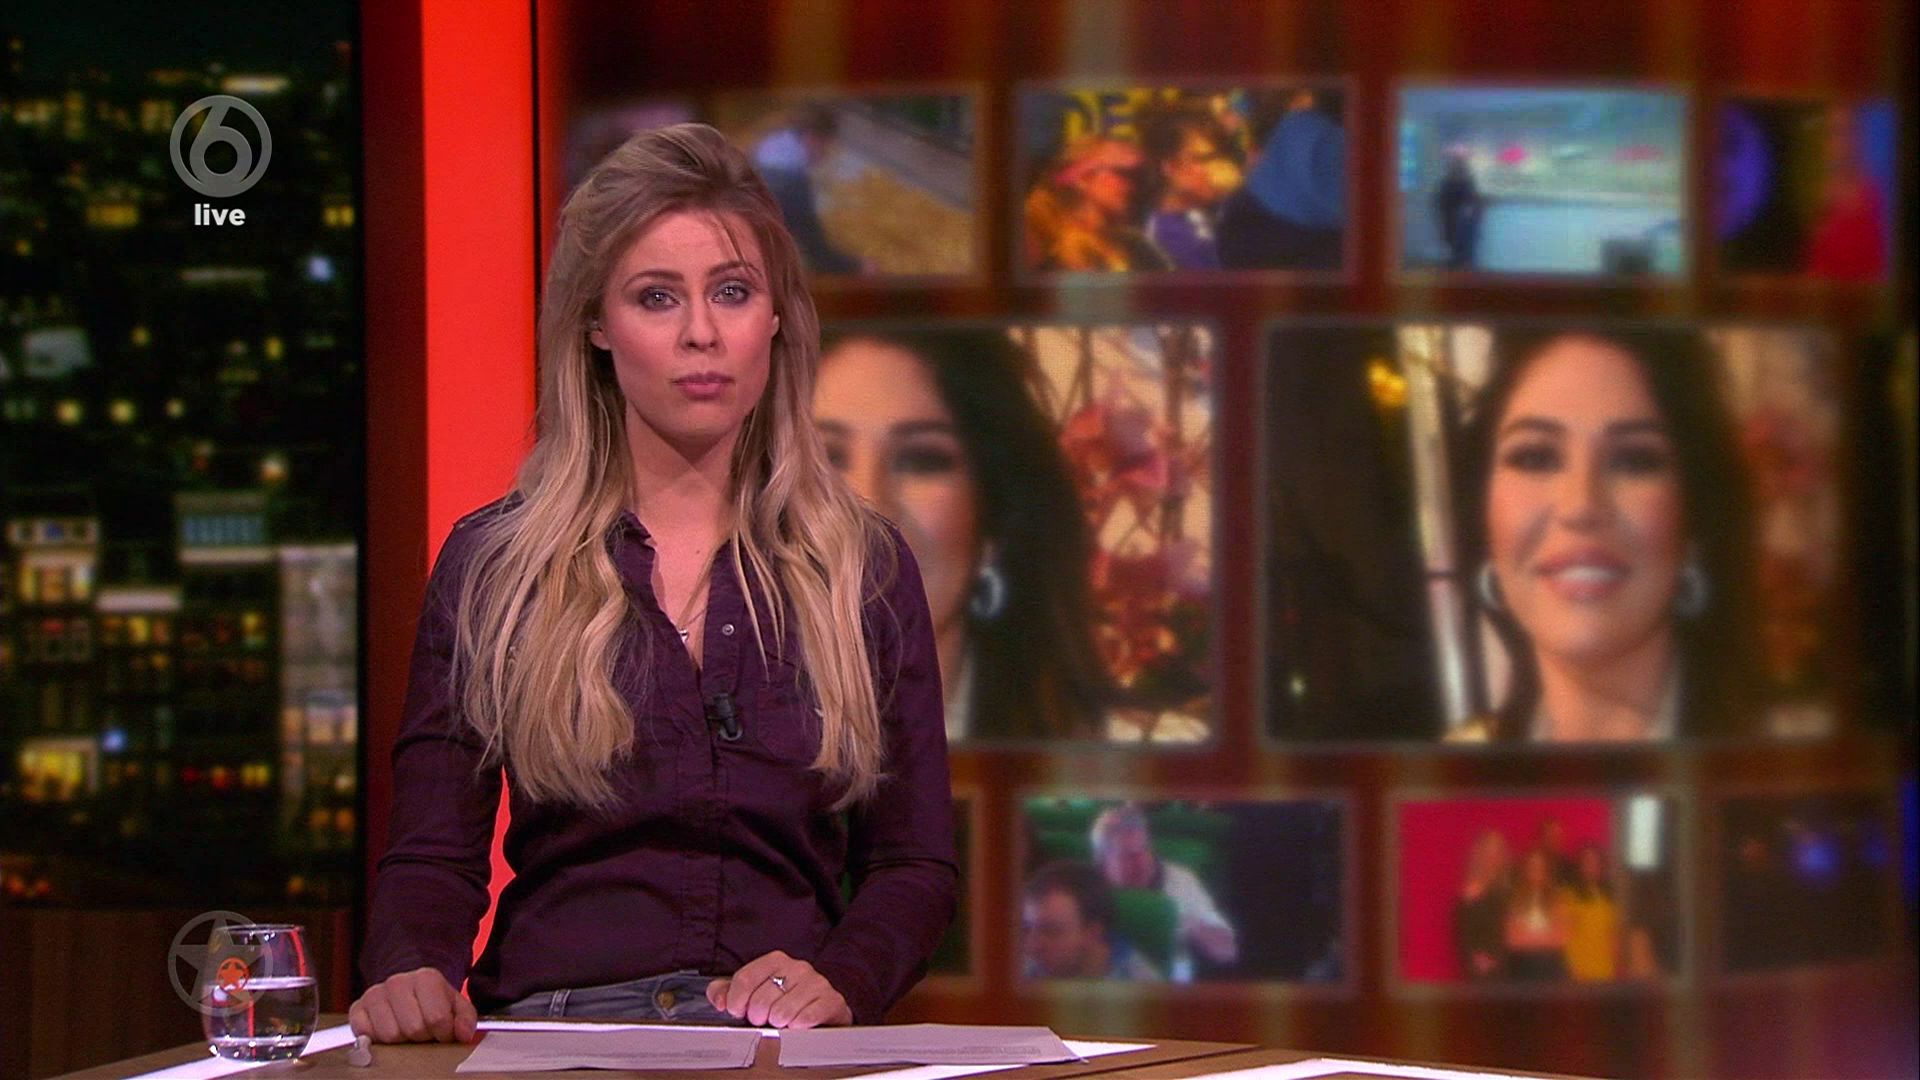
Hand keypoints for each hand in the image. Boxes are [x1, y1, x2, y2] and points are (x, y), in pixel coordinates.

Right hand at [348, 966, 477, 1043]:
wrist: (406, 989)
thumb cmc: (432, 1001)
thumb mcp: (455, 1006)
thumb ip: (466, 1019)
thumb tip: (463, 1034)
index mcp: (426, 978)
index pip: (437, 1018)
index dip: (443, 1033)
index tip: (443, 1032)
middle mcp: (398, 982)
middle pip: (413, 1028)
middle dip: (422, 1037)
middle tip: (424, 1032)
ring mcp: (375, 994)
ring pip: (390, 1034)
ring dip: (401, 1040)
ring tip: (407, 1031)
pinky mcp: (357, 1009)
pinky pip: (366, 1035)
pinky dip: (378, 1040)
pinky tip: (388, 1030)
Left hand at [705, 950, 851, 1028]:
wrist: (824, 1010)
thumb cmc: (786, 1000)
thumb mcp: (755, 992)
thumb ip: (728, 991)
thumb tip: (719, 1000)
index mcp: (776, 960)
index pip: (745, 978)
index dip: (736, 1001)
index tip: (738, 1011)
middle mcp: (797, 967)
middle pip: (761, 999)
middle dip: (757, 1017)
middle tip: (764, 1020)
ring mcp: (816, 983)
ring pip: (781, 1012)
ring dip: (778, 1024)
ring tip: (782, 1022)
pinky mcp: (831, 1001)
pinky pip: (805, 1019)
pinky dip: (796, 1027)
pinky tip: (797, 1025)